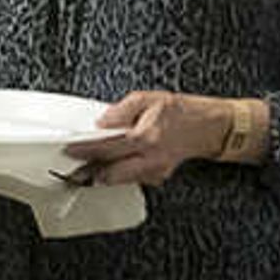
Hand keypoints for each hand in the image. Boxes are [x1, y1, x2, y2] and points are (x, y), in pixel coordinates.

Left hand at [62, 91, 232, 187]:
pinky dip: (120, 173)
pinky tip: (115, 163)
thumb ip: (119, 111)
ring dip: (102, 174)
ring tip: (89, 166)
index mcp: (146, 137)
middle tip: (73, 168)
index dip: (84, 151)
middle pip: (111, 175)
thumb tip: (99, 123)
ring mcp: (156, 171)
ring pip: (120, 180)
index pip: (107, 149)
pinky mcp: (159, 176)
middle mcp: (151, 159)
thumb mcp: (147, 99)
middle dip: (89, 173)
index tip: (68, 151)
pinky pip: (133, 179)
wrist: (210, 127)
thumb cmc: (181, 111)